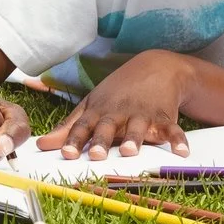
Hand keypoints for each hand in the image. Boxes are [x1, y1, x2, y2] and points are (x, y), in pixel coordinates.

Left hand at [37, 52, 194, 160]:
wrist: (154, 67)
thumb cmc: (116, 93)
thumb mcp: (91, 105)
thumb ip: (69, 127)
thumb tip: (42, 145)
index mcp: (99, 112)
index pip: (83, 127)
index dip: (74, 140)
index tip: (65, 154)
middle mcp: (119, 113)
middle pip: (108, 128)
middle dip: (102, 141)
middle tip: (96, 156)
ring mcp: (142, 114)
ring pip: (138, 128)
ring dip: (135, 139)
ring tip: (131, 152)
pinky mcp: (164, 117)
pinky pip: (172, 129)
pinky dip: (178, 139)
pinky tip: (182, 152)